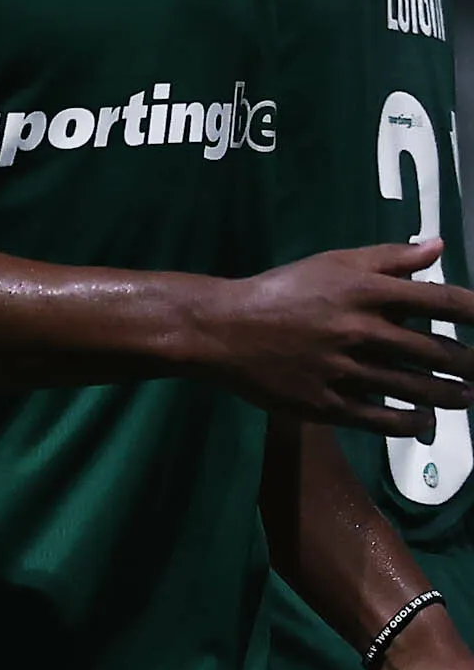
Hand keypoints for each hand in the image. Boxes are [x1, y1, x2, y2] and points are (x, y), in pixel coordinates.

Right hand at [191, 242, 473, 430]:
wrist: (220, 329)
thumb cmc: (280, 292)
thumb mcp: (332, 263)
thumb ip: (388, 257)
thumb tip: (438, 247)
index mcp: (364, 291)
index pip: (440, 301)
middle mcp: (359, 330)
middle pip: (435, 352)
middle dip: (470, 364)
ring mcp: (342, 370)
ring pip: (414, 388)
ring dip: (449, 395)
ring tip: (465, 397)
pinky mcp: (324, 402)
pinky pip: (380, 419)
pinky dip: (409, 422)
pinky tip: (422, 421)